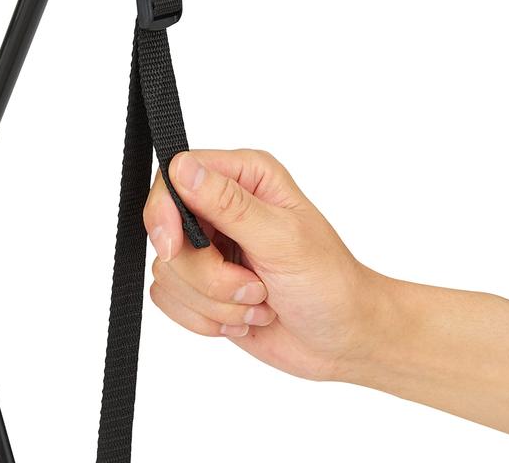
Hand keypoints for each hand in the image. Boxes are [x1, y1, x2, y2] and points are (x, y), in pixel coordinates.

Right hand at [144, 149, 383, 380]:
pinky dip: (206, 320)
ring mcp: (210, 248)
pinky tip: (245, 316)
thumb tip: (183, 168)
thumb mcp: (282, 239)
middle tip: (253, 285)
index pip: (175, 175)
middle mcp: (222, 206)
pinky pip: (168, 300)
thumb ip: (229, 204)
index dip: (165, 211)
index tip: (173, 247)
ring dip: (214, 301)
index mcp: (246, 177)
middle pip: (166, 231)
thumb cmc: (329, 283)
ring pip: (166, 271)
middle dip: (206, 273)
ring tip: (259, 301)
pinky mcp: (201, 285)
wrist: (343, 339)